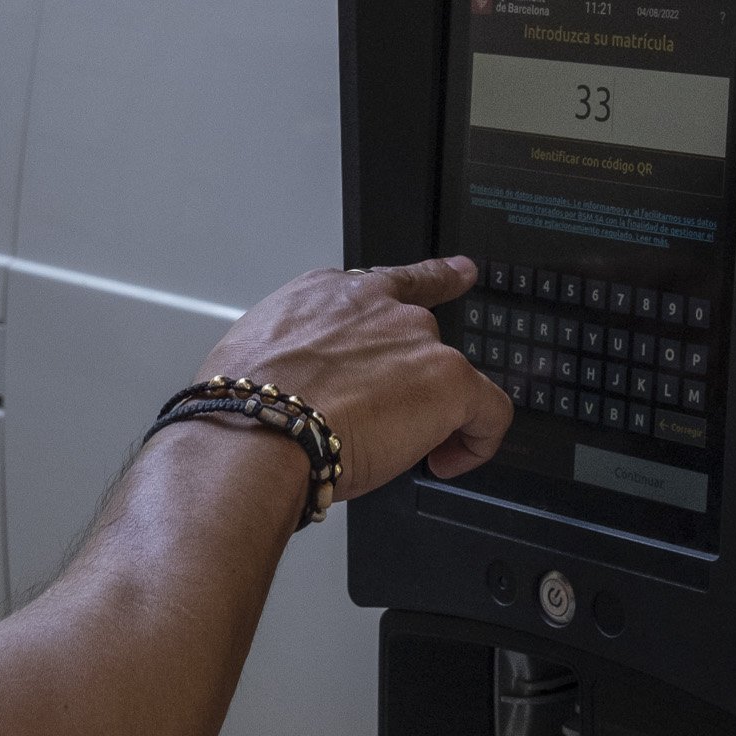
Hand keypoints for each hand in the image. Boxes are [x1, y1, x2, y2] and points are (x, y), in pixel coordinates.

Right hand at [192, 256, 512, 498]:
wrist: (258, 427)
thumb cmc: (245, 406)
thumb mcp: (260, 356)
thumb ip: (301, 357)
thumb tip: (306, 390)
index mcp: (329, 294)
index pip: (392, 284)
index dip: (433, 281)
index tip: (460, 273)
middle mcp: (379, 305)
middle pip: (420, 340)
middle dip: (410, 385)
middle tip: (381, 428)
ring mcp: (416, 338)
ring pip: (449, 377)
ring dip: (434, 414)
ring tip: (399, 451)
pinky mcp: (447, 378)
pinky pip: (490, 410)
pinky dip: (477, 441)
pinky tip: (450, 461)